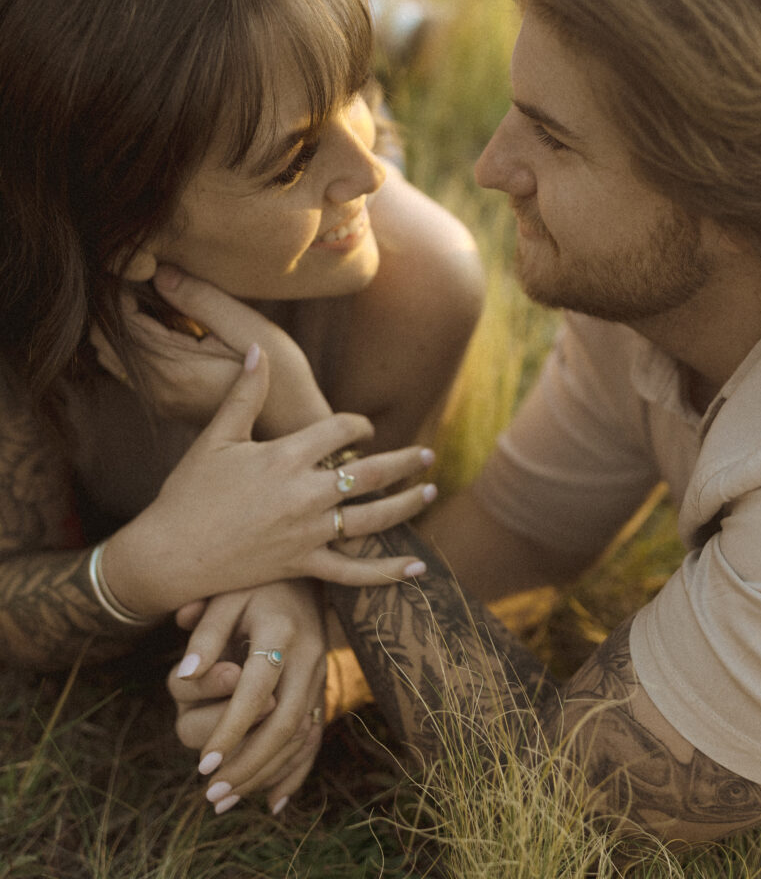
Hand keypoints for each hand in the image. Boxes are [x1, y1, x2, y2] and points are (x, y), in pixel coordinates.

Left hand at [92, 265, 329, 433]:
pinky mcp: (164, 401)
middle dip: (119, 302)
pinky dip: (137, 339)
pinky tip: (169, 323)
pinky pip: (129, 365)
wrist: (293, 423)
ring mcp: (158, 400)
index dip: (124, 286)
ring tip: (160, 298)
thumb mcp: (248, 329)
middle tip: (150, 275)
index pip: (122, 320)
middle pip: (106, 338)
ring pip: (111, 352)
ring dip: (127, 321)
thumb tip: (158, 272)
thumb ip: (200, 300)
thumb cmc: (281, 375)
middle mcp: (157, 390)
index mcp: (174, 371)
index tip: (145, 262)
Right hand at [104, 348, 435, 614]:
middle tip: (428, 455)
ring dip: (407, 505)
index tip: (363, 426)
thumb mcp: (216, 437)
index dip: (358, 424)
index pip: (341, 429)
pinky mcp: (302, 565)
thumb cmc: (188, 492)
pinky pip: (353, 571)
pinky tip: (417, 569)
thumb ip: (245, 393)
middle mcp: (304, 494)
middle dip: (404, 462)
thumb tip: (257, 348)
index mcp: (285, 456)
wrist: (169, 554)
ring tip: (431, 492)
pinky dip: (387, 572)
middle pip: (371, 473)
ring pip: (372, 518)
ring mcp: (307, 533)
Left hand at [168, 581, 325, 813]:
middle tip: (211, 793)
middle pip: (284, 722)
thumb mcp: (227, 595)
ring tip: (226, 800)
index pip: (257, 690)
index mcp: (281, 630)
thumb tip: (185, 674)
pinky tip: (273, 801)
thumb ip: (205, 633)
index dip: (230, 729)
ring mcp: (320, 672)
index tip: (202, 764)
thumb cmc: (254, 583)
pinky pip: (315, 734)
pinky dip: (296, 770)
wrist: (306, 571)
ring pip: (300, 734)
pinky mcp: (323, 685)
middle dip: (248, 763)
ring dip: (264, 772)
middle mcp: (308, 655)